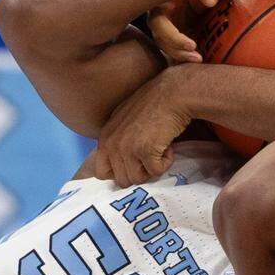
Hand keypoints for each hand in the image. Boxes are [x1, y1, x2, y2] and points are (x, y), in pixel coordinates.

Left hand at [95, 70, 190, 186]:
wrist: (171, 93)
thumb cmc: (152, 103)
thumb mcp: (123, 120)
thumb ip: (116, 139)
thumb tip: (118, 162)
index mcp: (104, 138)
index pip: (102, 172)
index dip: (120, 172)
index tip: (134, 163)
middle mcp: (111, 145)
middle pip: (123, 180)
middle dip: (139, 172)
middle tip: (150, 156)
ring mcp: (127, 149)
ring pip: (139, 179)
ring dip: (152, 167)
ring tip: (158, 149)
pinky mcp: (145, 151)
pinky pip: (156, 172)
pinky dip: (166, 162)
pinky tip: (168, 146)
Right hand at [148, 0, 225, 63]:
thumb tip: (208, 0)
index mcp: (161, 1)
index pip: (158, 22)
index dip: (172, 36)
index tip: (193, 45)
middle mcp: (159, 15)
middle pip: (159, 38)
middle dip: (176, 49)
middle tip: (197, 57)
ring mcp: (165, 27)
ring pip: (165, 45)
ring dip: (180, 55)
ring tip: (199, 60)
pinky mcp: (173, 36)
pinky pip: (173, 49)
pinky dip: (183, 56)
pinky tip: (196, 61)